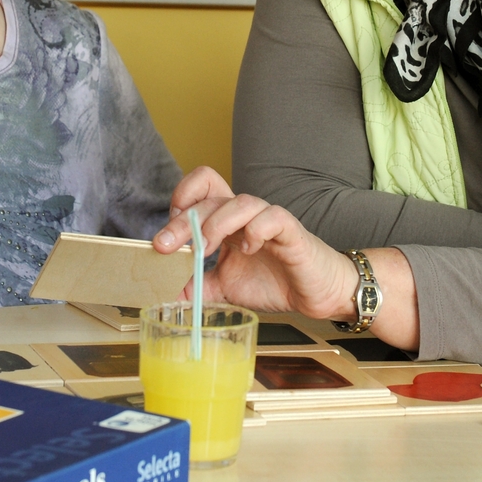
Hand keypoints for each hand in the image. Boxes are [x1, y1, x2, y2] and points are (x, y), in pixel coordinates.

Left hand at [153, 166, 355, 319]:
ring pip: (241, 201)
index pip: (201, 187)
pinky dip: (256, 230)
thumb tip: (165, 295)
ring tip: (205, 250)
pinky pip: (273, 217)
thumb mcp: (224, 288)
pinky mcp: (292, 233)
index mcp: (227, 221)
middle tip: (166, 247)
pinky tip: (248, 248)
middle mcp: (245, 215)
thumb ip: (196, 288)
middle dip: (183, 222)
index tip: (167, 235)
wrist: (316, 294)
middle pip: (210, 197)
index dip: (181, 200)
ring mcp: (268, 221)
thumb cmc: (274, 282)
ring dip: (216, 224)